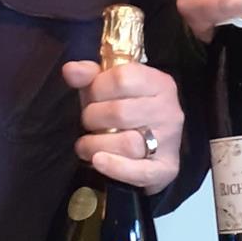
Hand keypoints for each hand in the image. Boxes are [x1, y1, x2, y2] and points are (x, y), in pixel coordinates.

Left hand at [62, 59, 183, 193]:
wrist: (153, 147)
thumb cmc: (126, 110)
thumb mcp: (108, 88)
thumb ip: (90, 76)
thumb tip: (70, 70)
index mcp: (158, 82)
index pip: (122, 78)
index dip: (97, 88)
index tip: (92, 97)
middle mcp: (169, 109)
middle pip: (120, 112)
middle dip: (93, 118)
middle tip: (88, 123)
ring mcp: (170, 140)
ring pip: (127, 143)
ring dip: (96, 146)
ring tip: (85, 146)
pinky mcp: (166, 168)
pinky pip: (139, 171)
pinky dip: (115, 167)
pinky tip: (98, 161)